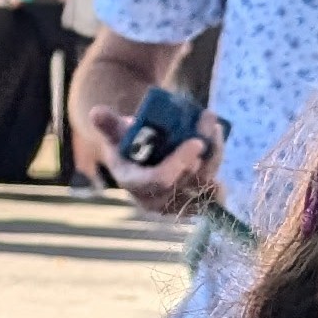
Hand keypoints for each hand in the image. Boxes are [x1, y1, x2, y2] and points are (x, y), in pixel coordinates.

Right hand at [85, 103, 222, 216]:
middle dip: (203, 150)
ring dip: (214, 154)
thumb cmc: (127, 141)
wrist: (139, 156)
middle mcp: (154, 200)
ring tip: (214, 126)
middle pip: (187, 179)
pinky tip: (221, 151)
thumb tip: (96, 113)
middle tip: (207, 119)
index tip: (196, 141)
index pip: (160, 180)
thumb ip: (107, 124)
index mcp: (134, 183)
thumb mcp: (116, 131)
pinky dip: (218, 173)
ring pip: (203, 183)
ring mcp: (175, 204)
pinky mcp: (191, 203)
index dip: (179, 163)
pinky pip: (211, 193)